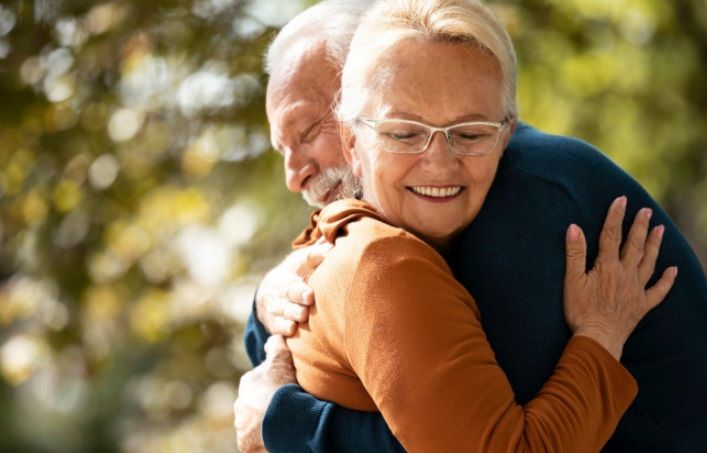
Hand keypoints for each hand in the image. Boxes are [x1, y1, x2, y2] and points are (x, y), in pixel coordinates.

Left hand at [235, 335, 296, 452]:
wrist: (284, 420)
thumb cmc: (284, 388)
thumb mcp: (282, 360)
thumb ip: (277, 346)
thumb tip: (274, 337)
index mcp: (248, 384)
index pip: (260, 383)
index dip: (275, 386)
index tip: (287, 391)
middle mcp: (240, 405)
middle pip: (255, 405)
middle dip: (267, 407)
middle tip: (286, 409)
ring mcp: (242, 427)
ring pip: (254, 424)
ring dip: (265, 425)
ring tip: (283, 426)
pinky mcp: (246, 445)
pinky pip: (256, 442)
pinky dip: (265, 441)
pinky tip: (278, 438)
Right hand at [256, 241, 331, 335]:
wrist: (268, 293)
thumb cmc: (294, 274)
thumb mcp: (300, 262)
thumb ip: (314, 256)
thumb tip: (331, 248)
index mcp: (284, 282)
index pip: (292, 287)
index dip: (300, 292)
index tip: (310, 296)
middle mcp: (277, 300)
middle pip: (285, 306)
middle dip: (294, 310)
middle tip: (303, 313)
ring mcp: (275, 316)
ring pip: (280, 322)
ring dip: (288, 324)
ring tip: (295, 326)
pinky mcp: (275, 329)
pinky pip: (276, 335)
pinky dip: (281, 338)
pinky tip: (288, 341)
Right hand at [563, 196, 677, 359]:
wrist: (598, 339)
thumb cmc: (581, 311)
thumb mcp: (572, 281)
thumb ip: (575, 253)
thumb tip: (574, 227)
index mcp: (607, 266)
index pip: (611, 235)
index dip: (616, 216)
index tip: (621, 199)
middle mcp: (625, 274)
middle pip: (634, 245)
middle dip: (639, 226)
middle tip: (646, 210)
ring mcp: (636, 290)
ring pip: (649, 262)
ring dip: (654, 245)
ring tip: (660, 229)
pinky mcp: (642, 305)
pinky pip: (659, 290)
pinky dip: (667, 280)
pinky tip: (673, 270)